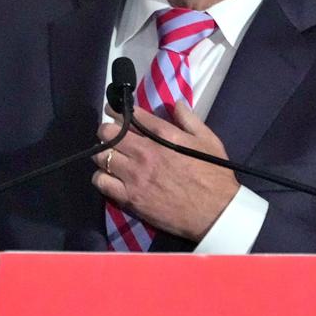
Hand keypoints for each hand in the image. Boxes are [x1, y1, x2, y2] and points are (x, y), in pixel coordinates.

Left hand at [92, 102, 239, 240]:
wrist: (214, 212)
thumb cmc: (214, 175)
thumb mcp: (208, 140)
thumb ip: (190, 119)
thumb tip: (176, 104)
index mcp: (164, 135)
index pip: (130, 116)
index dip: (117, 111)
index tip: (113, 111)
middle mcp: (145, 152)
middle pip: (108, 133)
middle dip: (107, 131)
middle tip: (111, 136)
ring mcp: (135, 175)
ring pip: (101, 156)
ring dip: (103, 154)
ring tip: (110, 157)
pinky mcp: (130, 197)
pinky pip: (101, 181)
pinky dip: (101, 177)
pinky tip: (110, 177)